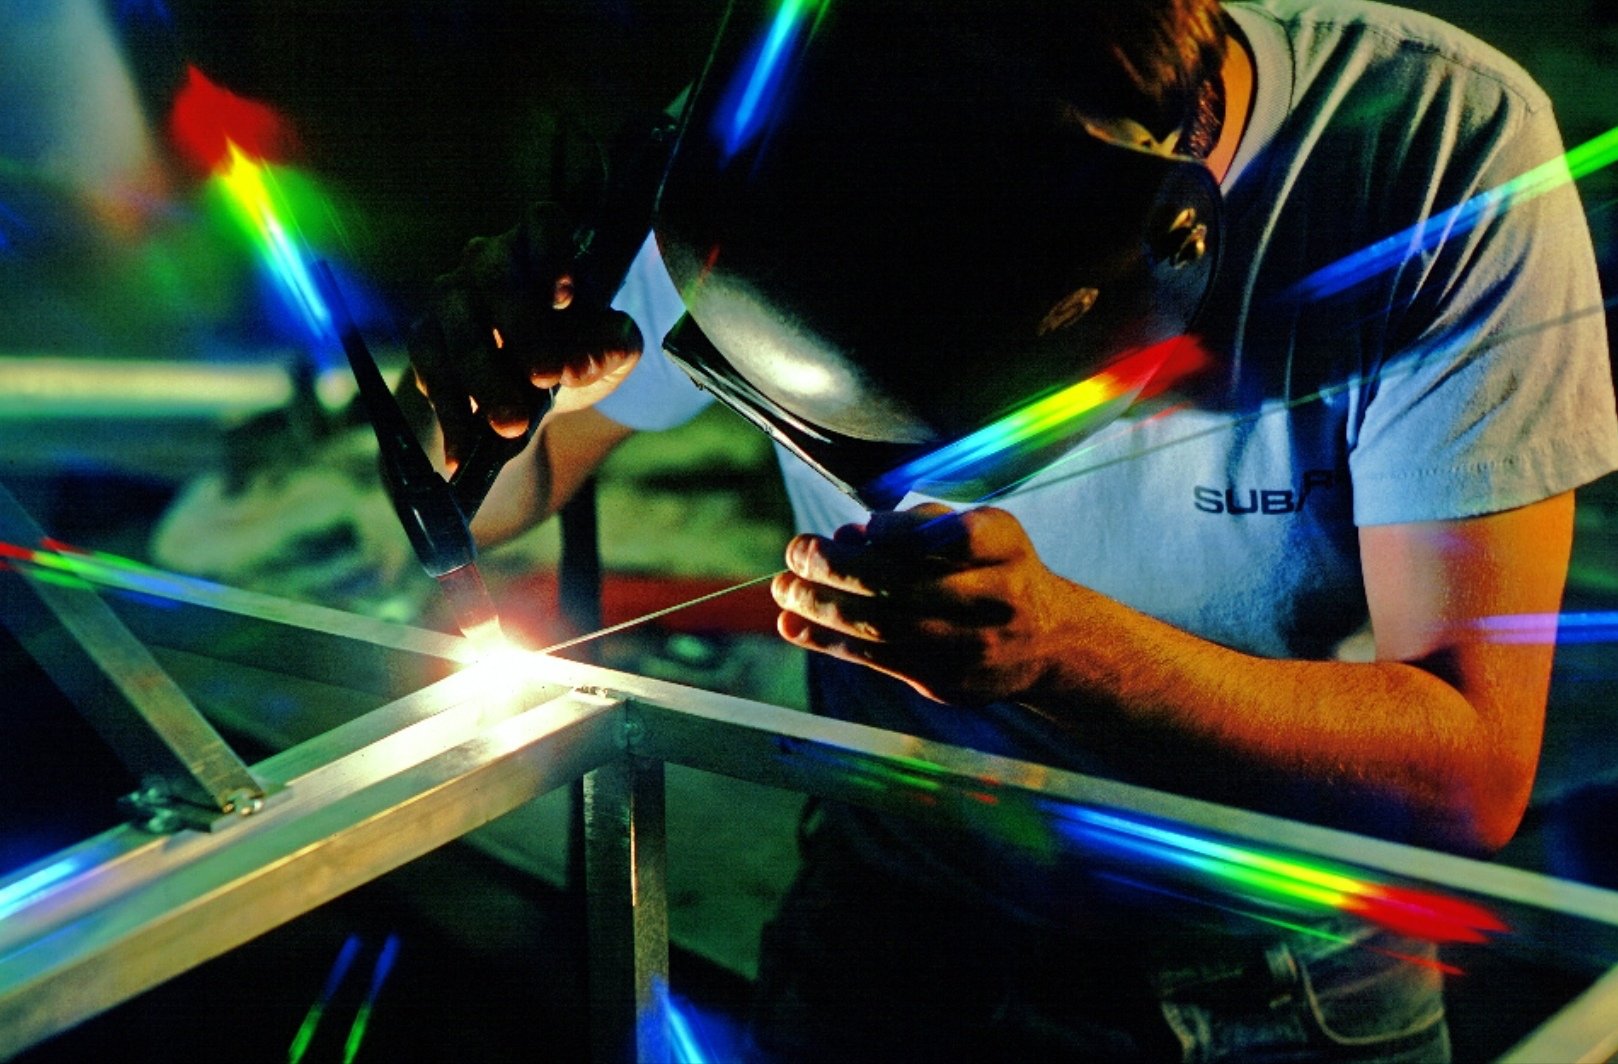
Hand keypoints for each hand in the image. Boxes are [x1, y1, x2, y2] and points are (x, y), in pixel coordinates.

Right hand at [407, 201, 642, 471]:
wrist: (527, 406)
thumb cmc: (574, 359)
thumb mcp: (607, 356)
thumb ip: (612, 348)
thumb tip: (587, 360)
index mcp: (541, 250)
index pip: (543, 223)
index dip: (553, 252)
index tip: (566, 298)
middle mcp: (489, 262)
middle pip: (498, 280)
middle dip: (525, 332)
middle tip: (549, 378)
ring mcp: (451, 299)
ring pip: (460, 330)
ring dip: (485, 381)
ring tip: (512, 427)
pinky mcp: (425, 341)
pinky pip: (430, 371)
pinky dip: (451, 415)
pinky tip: (464, 450)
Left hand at [771, 503, 1072, 704]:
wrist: (1046, 643)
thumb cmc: (997, 572)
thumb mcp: (981, 532)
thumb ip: (919, 525)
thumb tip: (848, 536)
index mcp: (1006, 550)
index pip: (958, 536)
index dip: (902, 531)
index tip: (859, 529)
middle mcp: (997, 600)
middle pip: (908, 586)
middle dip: (840, 568)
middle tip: (797, 549)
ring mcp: (972, 648)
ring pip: (886, 628)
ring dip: (823, 607)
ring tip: (783, 588)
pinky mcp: (948, 683)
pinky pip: (879, 661)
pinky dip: (829, 641)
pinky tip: (793, 625)